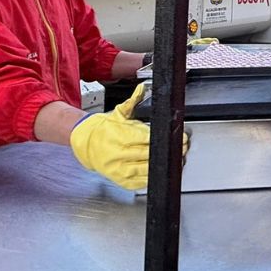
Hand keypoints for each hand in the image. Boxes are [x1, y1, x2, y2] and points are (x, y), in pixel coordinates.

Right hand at [69, 82, 189, 190]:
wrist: (87, 144)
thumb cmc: (105, 129)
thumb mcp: (118, 113)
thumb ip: (132, 101)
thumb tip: (142, 88)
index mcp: (119, 136)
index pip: (146, 139)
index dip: (164, 139)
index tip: (180, 137)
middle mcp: (119, 154)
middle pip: (149, 155)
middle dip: (168, 151)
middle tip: (184, 148)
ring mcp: (119, 169)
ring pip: (147, 170)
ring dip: (165, 165)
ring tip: (178, 159)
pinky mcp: (121, 180)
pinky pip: (141, 182)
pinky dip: (153, 176)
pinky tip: (163, 170)